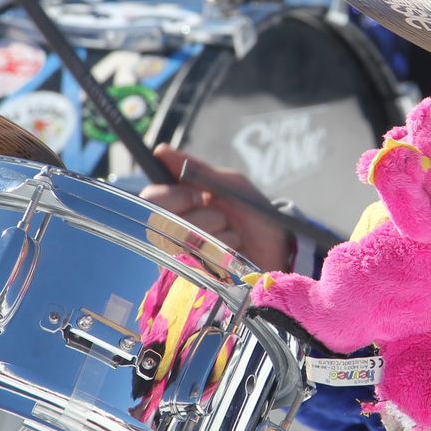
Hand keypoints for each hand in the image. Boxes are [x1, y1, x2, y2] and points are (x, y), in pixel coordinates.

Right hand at [138, 144, 292, 273]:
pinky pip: (195, 264)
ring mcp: (180, 256)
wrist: (280, 250)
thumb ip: (197, 171)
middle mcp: (171, 230)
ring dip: (216, 235)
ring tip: (234, 236)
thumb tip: (161, 151)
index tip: (199, 195)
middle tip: (222, 217)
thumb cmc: (253, 214)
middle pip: (162, 221)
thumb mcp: (230, 186)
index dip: (174, 196)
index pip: (150, 198)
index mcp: (177, 204)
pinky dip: (221, 254)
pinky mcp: (191, 278)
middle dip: (200, 218)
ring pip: (181, 243)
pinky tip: (233, 255)